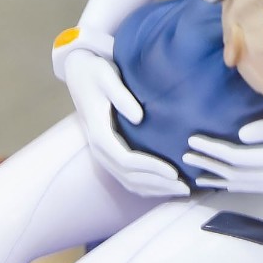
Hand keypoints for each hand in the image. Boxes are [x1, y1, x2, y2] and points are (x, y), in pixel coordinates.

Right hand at [63, 49, 189, 197]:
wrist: (78, 71)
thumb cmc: (96, 71)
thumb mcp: (108, 77)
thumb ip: (122, 96)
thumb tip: (139, 118)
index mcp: (99, 132)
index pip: (126, 160)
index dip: (151, 169)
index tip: (174, 173)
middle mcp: (99, 147)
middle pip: (129, 176)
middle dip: (157, 184)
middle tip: (185, 188)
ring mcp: (102, 151)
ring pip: (127, 180)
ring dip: (153, 188)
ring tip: (179, 190)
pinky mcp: (108, 149)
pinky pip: (125, 174)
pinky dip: (145, 184)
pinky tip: (163, 184)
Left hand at [183, 107, 262, 193]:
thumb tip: (241, 133)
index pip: (236, 156)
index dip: (212, 149)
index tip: (192, 139)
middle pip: (236, 173)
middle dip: (210, 165)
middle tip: (185, 156)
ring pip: (245, 184)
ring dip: (220, 178)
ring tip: (199, 174)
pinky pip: (257, 187)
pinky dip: (238, 185)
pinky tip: (229, 182)